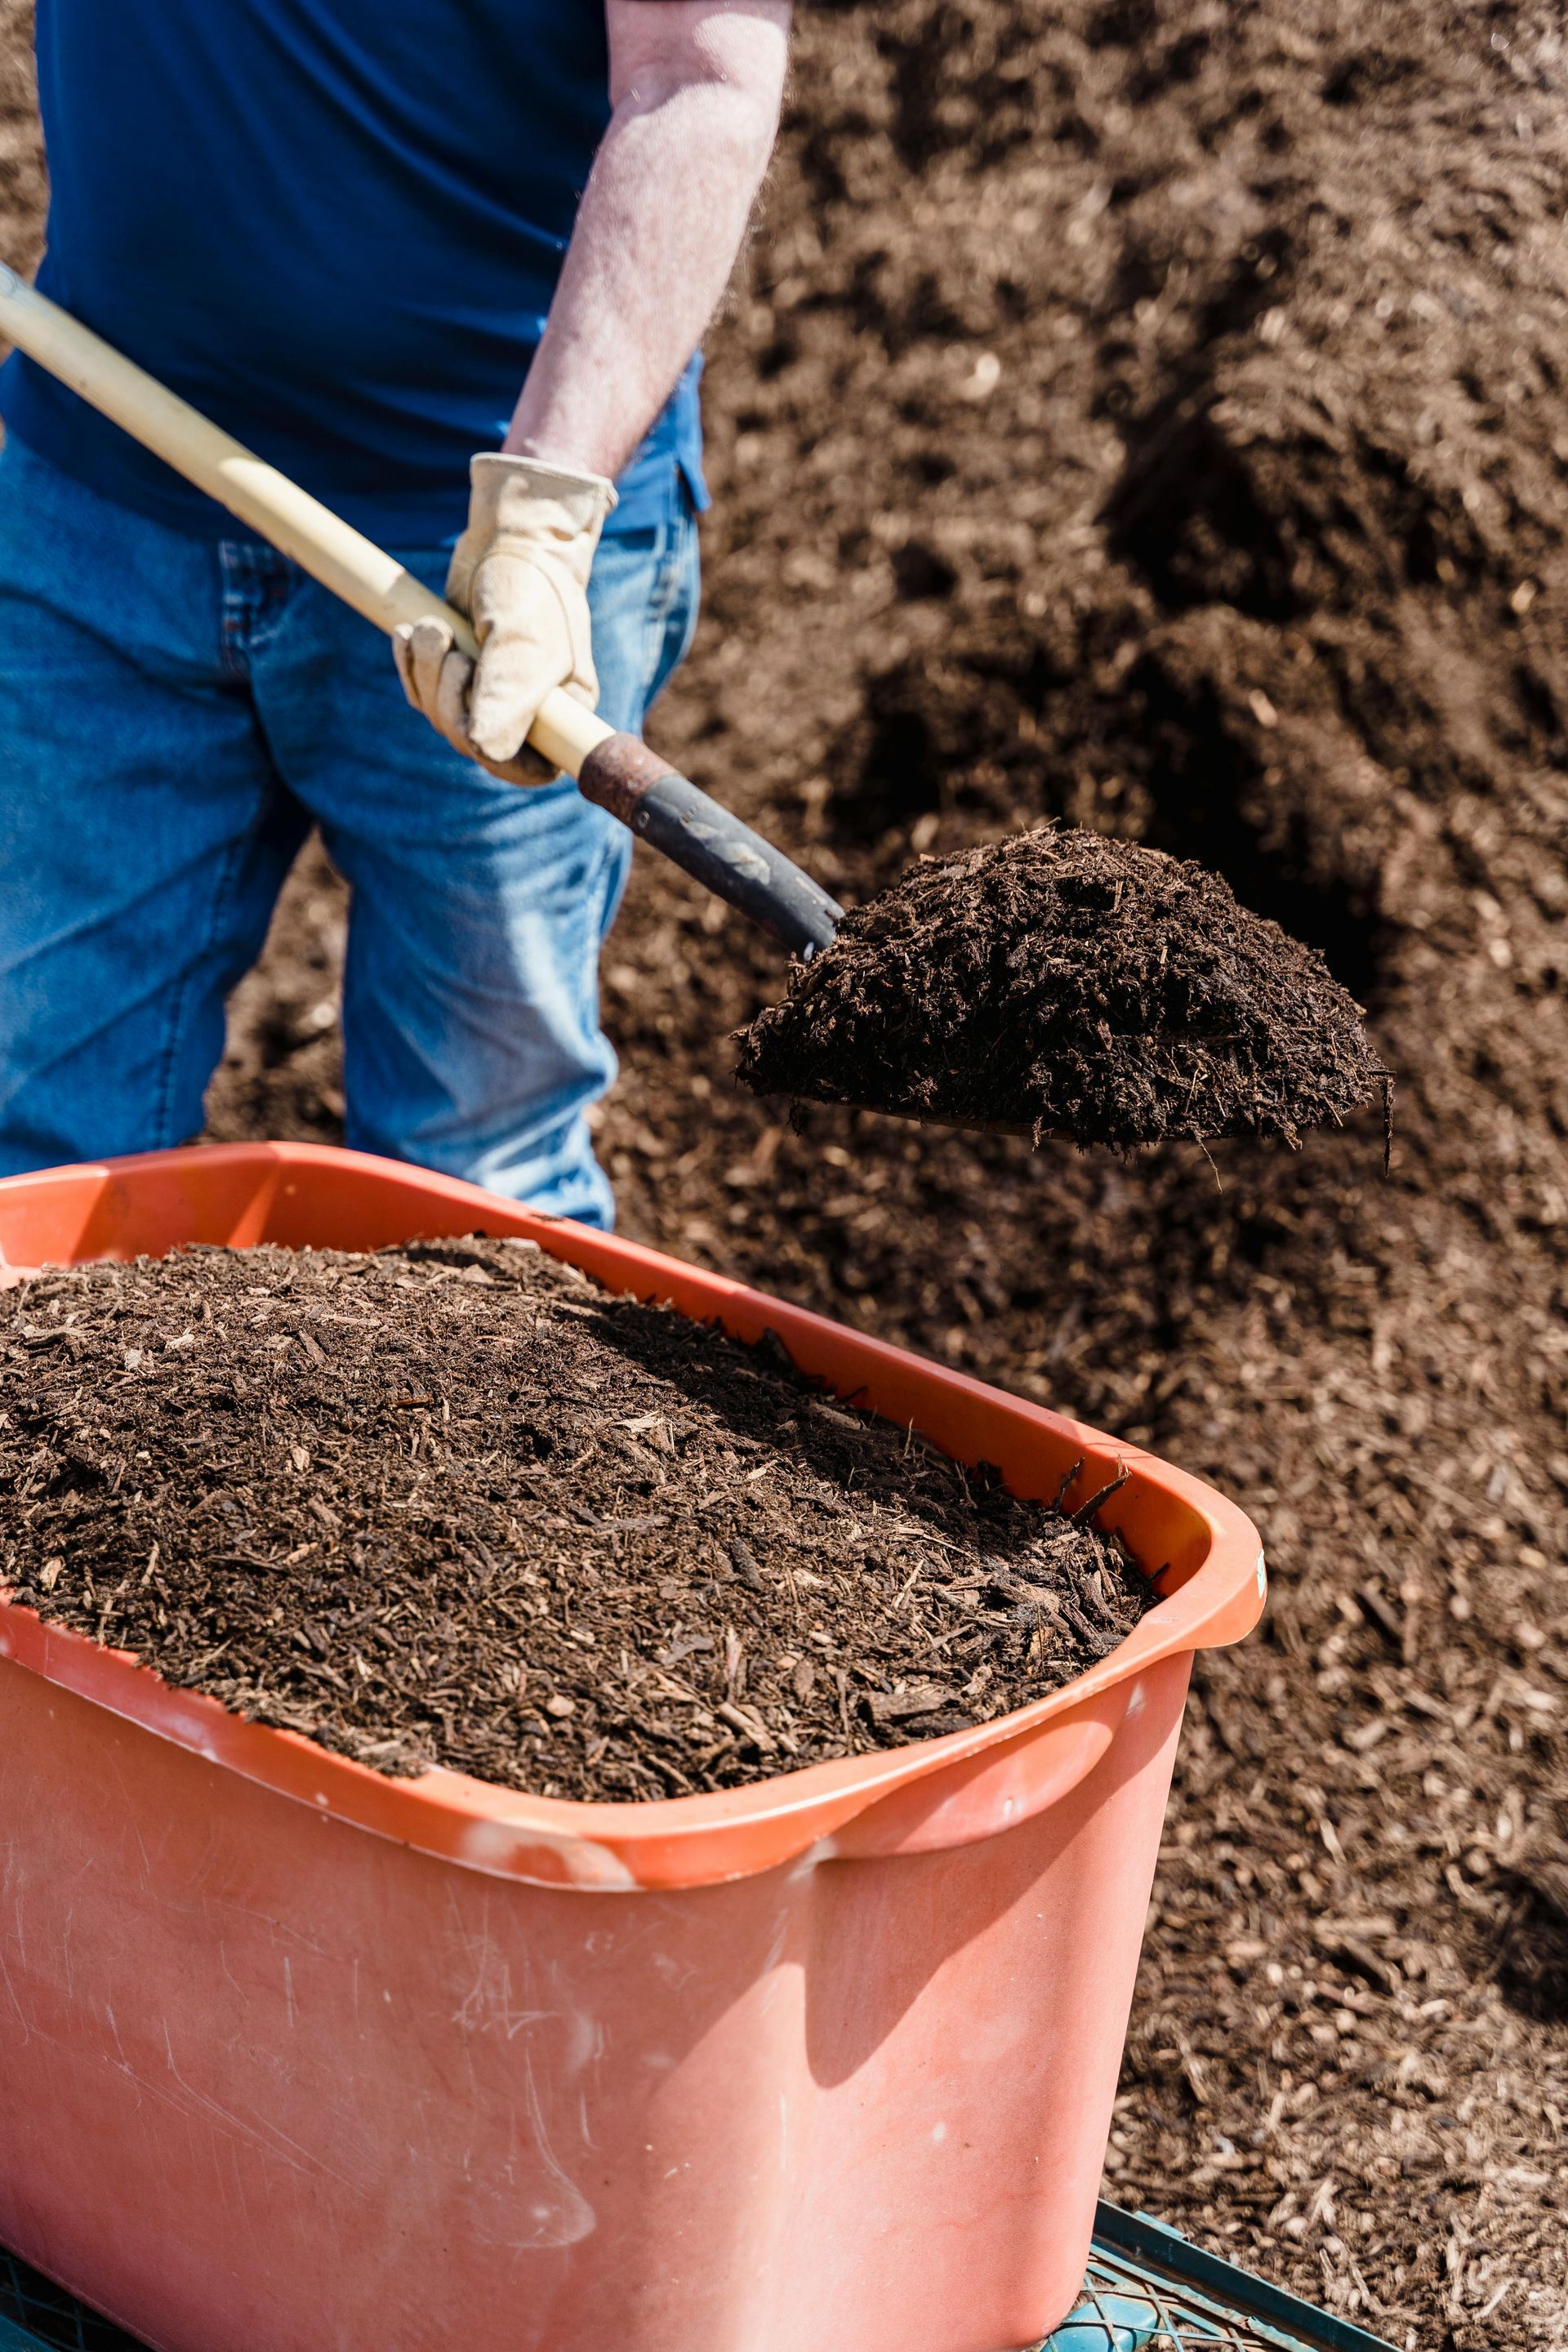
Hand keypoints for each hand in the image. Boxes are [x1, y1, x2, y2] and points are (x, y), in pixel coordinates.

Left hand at [393, 454, 615, 782]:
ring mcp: (488, 696)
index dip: (492, 753)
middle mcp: (527, 714)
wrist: (511, 538)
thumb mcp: (523, 641)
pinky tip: (409, 633)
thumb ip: (506, 698)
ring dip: (426, 671)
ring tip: (432, 627)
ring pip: (440, 717)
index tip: (471, 718)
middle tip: (448, 645)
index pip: (525, 769)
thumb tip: (479, 751)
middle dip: (446, 695)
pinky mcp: (456, 675)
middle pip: (469, 741)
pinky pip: (422, 692)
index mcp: (561, 716)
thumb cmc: (530, 587)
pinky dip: (411, 663)